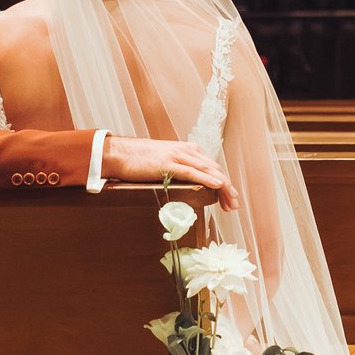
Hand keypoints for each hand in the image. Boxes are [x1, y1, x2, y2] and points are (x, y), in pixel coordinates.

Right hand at [102, 133, 233, 205]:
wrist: (121, 153)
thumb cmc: (141, 160)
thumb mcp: (166, 163)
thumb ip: (179, 170)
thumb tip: (190, 185)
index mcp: (188, 150)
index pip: (212, 167)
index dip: (224, 183)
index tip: (229, 199)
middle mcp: (187, 151)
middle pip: (214, 170)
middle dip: (227, 188)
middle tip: (234, 205)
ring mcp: (178, 156)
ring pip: (207, 171)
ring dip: (223, 186)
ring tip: (231, 200)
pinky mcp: (168, 164)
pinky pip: (192, 172)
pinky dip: (207, 178)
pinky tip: (218, 185)